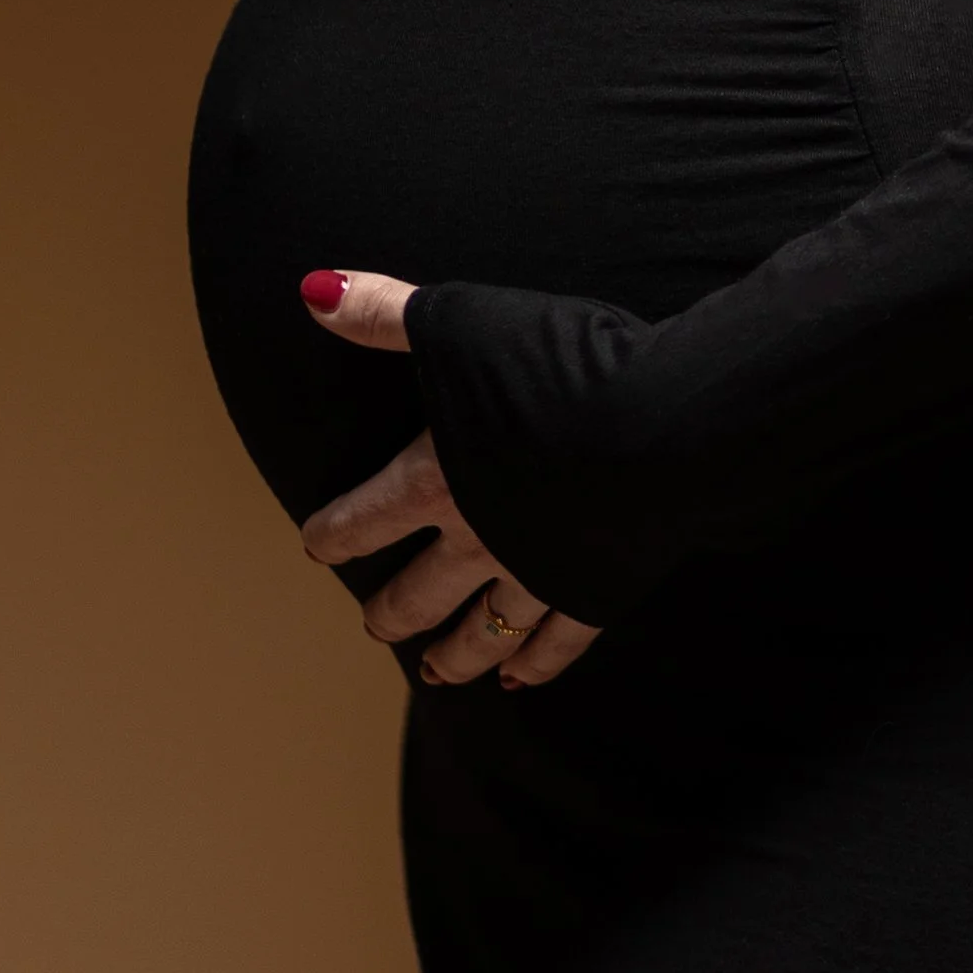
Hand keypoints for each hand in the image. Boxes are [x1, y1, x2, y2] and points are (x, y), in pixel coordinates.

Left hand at [297, 267, 600, 688]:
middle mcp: (479, 539)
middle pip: (419, 592)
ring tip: (436, 673)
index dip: (332, 534)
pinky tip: (520, 679)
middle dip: (392, 612)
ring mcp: (539, 572)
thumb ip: (383, 314)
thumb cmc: (556, 365)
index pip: (364, 519)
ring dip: (455, 654)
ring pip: (483, 632)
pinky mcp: (596, 589)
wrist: (660, 423)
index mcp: (435, 480)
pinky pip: (558, 644)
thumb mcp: (458, 324)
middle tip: (376, 625)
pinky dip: (536, 666)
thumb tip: (312, 293)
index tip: (317, 546)